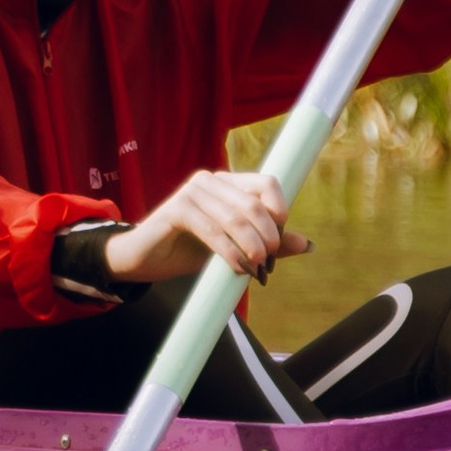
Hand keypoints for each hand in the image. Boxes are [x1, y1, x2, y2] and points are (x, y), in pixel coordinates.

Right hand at [104, 169, 310, 288]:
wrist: (143, 259)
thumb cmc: (188, 250)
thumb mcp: (234, 247)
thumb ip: (266, 243)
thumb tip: (306, 244)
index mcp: (226, 184)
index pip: (267, 184)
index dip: (280, 211)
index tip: (278, 243)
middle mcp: (210, 181)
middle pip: (253, 203)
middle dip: (267, 236)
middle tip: (267, 262)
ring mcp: (191, 192)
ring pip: (235, 217)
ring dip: (251, 246)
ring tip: (255, 269)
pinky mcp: (176, 210)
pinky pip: (212, 230)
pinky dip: (228, 251)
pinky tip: (235, 268)